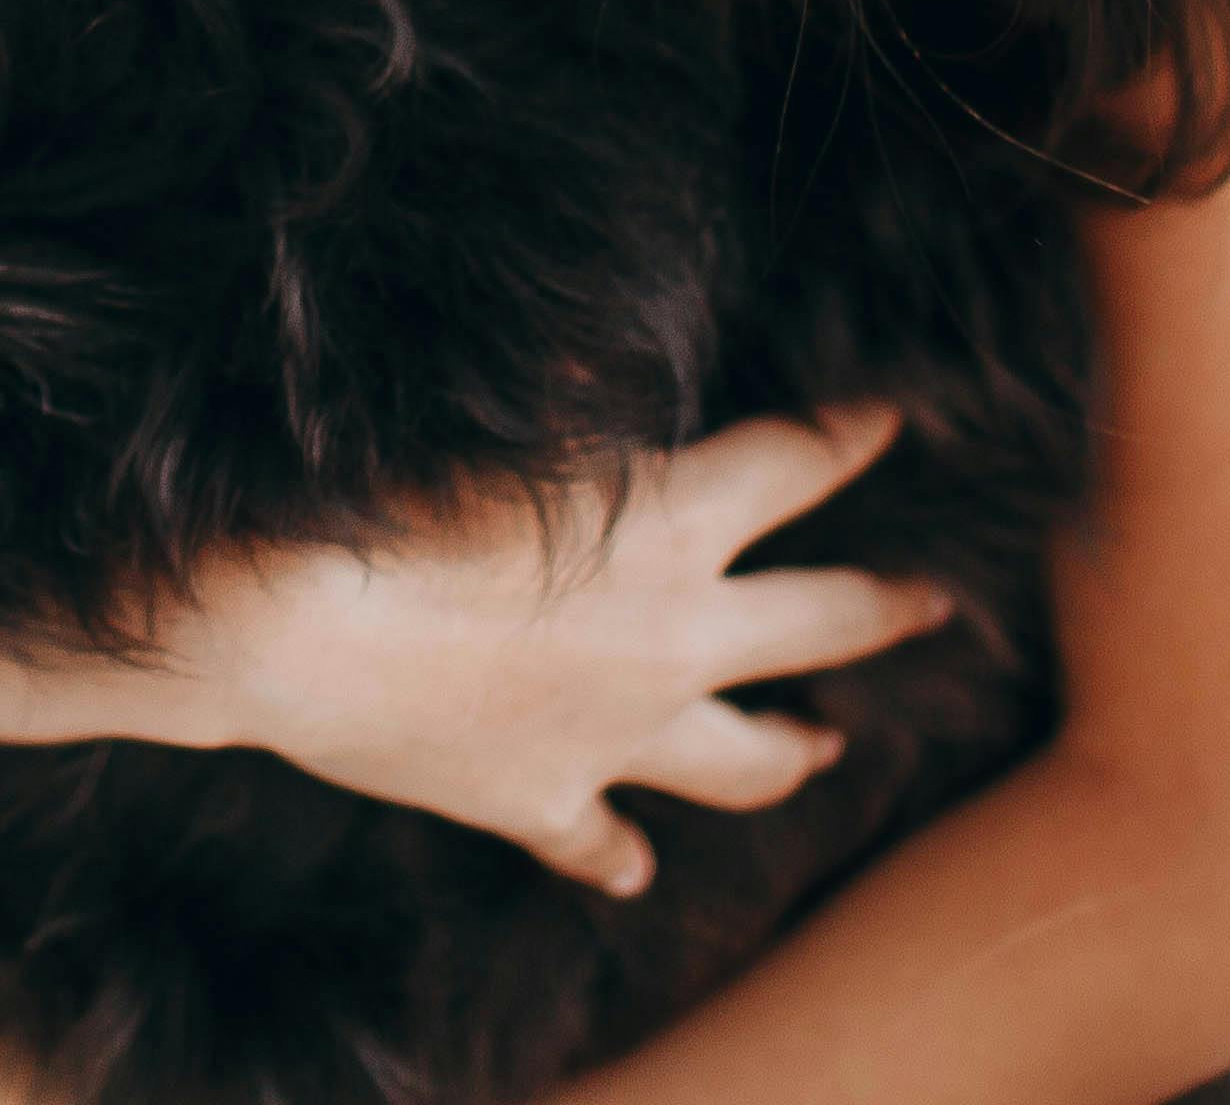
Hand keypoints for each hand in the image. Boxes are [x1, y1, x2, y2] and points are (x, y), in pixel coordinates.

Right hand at [165, 402, 954, 895]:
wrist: (293, 630)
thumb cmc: (390, 496)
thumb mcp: (506, 422)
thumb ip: (586, 395)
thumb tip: (627, 357)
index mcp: (673, 525)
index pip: (798, 463)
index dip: (854, 433)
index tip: (899, 417)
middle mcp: (675, 637)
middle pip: (820, 624)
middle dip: (886, 608)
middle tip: (936, 603)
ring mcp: (618, 733)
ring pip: (745, 758)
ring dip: (791, 751)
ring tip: (828, 748)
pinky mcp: (544, 799)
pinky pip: (600, 838)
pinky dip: (618, 853)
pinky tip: (633, 872)